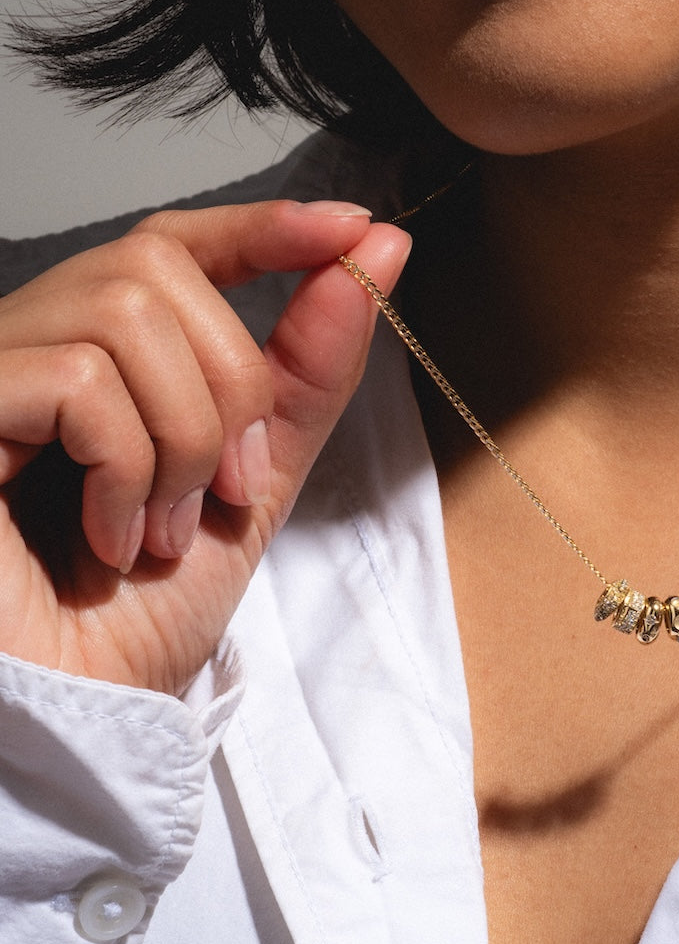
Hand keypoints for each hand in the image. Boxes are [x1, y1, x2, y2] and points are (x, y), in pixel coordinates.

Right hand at [0, 200, 408, 694]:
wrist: (78, 719)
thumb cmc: (145, 610)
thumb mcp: (254, 471)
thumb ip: (308, 366)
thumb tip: (379, 249)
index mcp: (94, 353)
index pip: (171, 242)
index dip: (262, 224)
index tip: (353, 228)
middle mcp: (23, 342)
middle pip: (155, 266)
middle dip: (231, 383)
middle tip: (227, 490)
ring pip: (125, 312)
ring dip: (186, 436)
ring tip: (162, 529)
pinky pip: (79, 382)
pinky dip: (128, 467)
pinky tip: (111, 540)